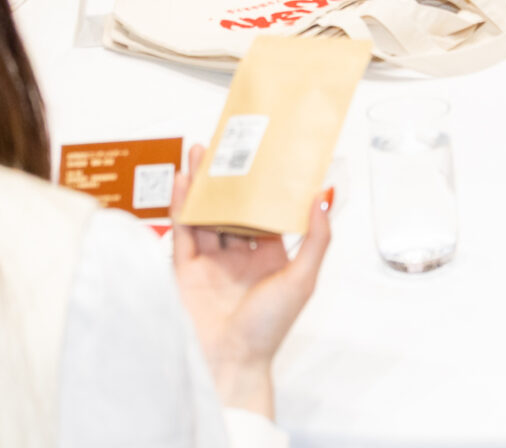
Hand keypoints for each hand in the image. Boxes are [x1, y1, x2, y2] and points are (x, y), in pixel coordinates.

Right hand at [172, 144, 332, 416]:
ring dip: (203, 183)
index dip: (266, 185)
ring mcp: (211, 263)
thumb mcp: (302, 280)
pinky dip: (181, 204)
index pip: (267, 212)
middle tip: (230, 142)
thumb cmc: (268, 330)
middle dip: (230, 178)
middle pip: (233, 208)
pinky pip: (182, 231)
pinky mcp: (185, 270)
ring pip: (206, 214)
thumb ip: (315, 239)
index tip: (267, 155)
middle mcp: (240, 258)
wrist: (228, 363)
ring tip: (203, 149)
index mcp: (270, 259)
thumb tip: (323, 197)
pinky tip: (184, 180)